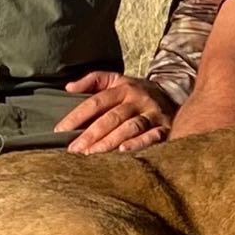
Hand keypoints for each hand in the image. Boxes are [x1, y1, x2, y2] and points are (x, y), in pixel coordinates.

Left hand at [59, 71, 175, 153]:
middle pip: (112, 117)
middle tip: (74, 149)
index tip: (60, 130)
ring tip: (92, 154)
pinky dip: (138, 144)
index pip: (97, 102)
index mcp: (124, 88)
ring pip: (130, 127)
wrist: (174, 95)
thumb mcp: (117, 79)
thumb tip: (68, 87)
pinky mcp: (165, 128)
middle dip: (91, 134)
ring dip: (110, 141)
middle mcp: (138, 100)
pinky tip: (122, 152)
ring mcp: (153, 114)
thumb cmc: (137, 92)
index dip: (77, 116)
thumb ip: (94, 80)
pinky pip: (152, 136)